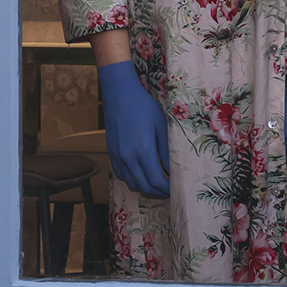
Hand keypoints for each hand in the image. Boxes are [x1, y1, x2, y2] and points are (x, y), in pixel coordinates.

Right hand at [96, 59, 169, 197]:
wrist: (119, 94)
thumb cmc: (143, 106)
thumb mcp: (161, 126)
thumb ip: (167, 150)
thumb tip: (173, 170)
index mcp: (143, 151)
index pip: (156, 180)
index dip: (167, 189)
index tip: (175, 189)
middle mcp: (128, 157)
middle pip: (143, 186)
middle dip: (157, 192)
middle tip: (168, 191)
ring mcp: (117, 156)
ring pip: (131, 182)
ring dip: (144, 187)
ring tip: (156, 183)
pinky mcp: (111, 152)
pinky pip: (120, 174)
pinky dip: (132, 178)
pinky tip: (140, 172)